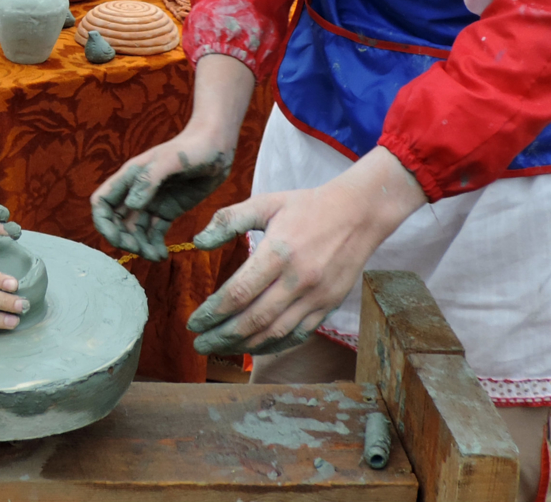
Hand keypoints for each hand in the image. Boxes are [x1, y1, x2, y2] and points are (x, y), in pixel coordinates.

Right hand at [91, 135, 233, 260]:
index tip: (117, 239)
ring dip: (139, 246)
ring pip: (134, 230)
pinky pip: (153, 232)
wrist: (216, 147)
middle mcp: (136, 191)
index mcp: (130, 177)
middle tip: (139, 250)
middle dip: (122, 239)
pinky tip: (162, 254)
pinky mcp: (167, 210)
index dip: (103, 223)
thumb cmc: (193, 148)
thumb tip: (131, 205)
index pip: (102, 202)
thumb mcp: (172, 160)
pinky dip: (154, 245)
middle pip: (116, 221)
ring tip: (155, 256)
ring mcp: (151, 202)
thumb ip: (149, 180)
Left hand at [185, 147, 426, 355]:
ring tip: (219, 348)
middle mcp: (298, 280)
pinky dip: (273, 345)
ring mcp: (316, 297)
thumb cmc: (305, 206)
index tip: (193, 321)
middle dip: (221, 336)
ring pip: (275, 333)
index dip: (213, 312)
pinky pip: (298, 335)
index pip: (239, 292)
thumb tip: (197, 243)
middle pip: (254, 320)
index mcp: (279, 252)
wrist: (358, 214)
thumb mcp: (265, 203)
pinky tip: (253, 347)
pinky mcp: (328, 306)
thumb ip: (228, 220)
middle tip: (198, 344)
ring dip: (244, 345)